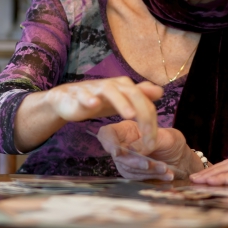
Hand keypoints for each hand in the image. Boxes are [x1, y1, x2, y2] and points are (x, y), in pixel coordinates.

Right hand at [45, 77, 162, 150]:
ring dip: (121, 102)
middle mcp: (113, 85)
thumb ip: (140, 95)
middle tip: (148, 135)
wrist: (67, 99)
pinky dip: (89, 99)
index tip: (152, 142)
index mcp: (125, 87)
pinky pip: (84, 96)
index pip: (145, 101)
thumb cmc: (99, 100)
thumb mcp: (122, 99)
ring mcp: (96, 89)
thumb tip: (160, 91)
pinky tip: (94, 104)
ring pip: (111, 92)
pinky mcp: (79, 95)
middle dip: (143, 113)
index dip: (151, 121)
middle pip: (133, 94)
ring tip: (129, 115)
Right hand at [97, 121, 201, 180]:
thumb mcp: (166, 137)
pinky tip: (166, 175)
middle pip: (118, 155)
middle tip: (149, 164)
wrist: (181, 159)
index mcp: (127, 130)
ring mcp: (126, 161)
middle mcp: (123, 146)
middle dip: (134, 161)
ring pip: (128, 169)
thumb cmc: (172, 142)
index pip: (107, 134)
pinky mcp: (133, 174)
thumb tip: (133, 150)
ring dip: (147, 171)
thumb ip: (150, 141)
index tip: (118, 152)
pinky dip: (151, 177)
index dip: (108, 142)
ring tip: (165, 169)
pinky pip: (136, 178)